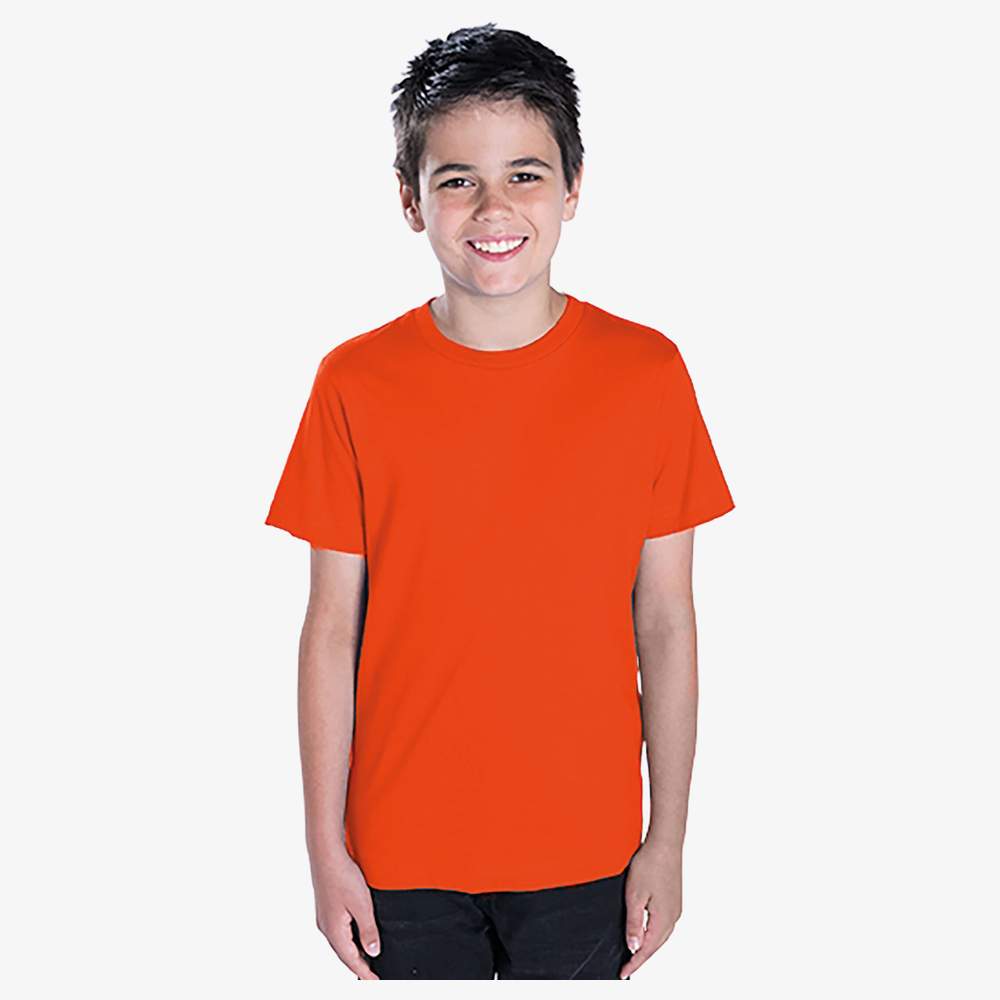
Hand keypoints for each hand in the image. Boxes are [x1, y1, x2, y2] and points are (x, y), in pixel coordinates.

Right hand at [311, 851, 380, 980]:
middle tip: (374, 975)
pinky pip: (339, 931)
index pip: (351, 960)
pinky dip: (350, 939)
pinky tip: (358, 935)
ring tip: (369, 959)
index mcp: (334, 931)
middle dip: (359, 966)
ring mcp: (325, 918)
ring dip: (354, 952)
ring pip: (342, 942)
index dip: (365, 972)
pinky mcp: (327, 908)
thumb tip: (373, 952)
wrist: (326, 854)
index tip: (376, 982)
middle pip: (345, 954)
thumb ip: (368, 931)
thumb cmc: (342, 876)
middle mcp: (326, 927)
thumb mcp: (362, 905)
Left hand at [618, 839, 682, 978]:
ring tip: (634, 953)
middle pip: (655, 945)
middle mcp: (673, 917)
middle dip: (641, 957)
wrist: (665, 844)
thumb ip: (634, 924)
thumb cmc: (650, 865)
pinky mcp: (674, 901)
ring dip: (648, 946)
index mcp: (664, 919)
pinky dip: (653, 933)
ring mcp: (675, 909)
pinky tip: (645, 931)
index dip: (634, 963)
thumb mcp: (635, 896)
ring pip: (660, 936)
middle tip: (626, 967)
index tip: (623, 973)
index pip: (647, 950)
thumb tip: (633, 947)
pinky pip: (663, 925)